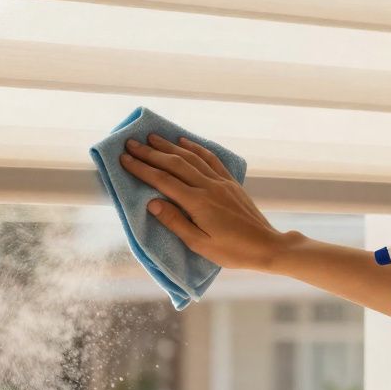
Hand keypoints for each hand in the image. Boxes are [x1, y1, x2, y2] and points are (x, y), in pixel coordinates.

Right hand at [120, 134, 287, 270]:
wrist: (266, 246)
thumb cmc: (232, 251)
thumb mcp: (200, 244)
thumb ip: (175, 222)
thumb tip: (152, 202)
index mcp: (198, 203)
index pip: (163, 180)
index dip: (142, 168)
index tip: (124, 159)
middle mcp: (208, 186)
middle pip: (174, 164)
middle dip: (150, 153)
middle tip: (130, 144)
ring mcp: (221, 182)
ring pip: (191, 157)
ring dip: (170, 146)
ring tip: (152, 138)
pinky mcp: (231, 182)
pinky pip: (210, 159)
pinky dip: (195, 148)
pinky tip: (184, 142)